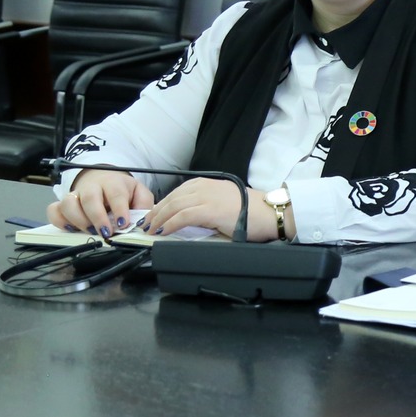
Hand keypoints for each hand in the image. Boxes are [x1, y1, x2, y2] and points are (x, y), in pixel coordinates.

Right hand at [48, 169, 155, 238]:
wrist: (103, 179)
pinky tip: (71, 229)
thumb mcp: (138, 192)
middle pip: (90, 198)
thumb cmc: (122, 190)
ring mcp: (75, 195)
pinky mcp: (62, 203)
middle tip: (106, 232)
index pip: (115, 193)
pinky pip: (53, 210)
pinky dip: (60, 221)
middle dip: (97, 217)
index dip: (119, 209)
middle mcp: (92, 187)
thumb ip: (143, 204)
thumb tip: (141, 221)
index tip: (123, 224)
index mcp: (113, 183)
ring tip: (90, 231)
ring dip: (78, 220)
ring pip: (68, 203)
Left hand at [145, 178, 275, 240]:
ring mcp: (207, 197)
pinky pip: (182, 216)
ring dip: (159, 219)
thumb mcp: (223, 204)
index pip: (176, 193)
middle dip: (155, 213)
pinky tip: (162, 231)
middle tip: (146, 225)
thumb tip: (186, 223)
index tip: (153, 216)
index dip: (162, 205)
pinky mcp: (210, 210)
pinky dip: (169, 224)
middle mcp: (204, 187)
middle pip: (171, 198)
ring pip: (173, 206)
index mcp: (207, 184)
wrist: (269, 213)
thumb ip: (204, 208)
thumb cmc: (251, 212)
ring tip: (150, 230)